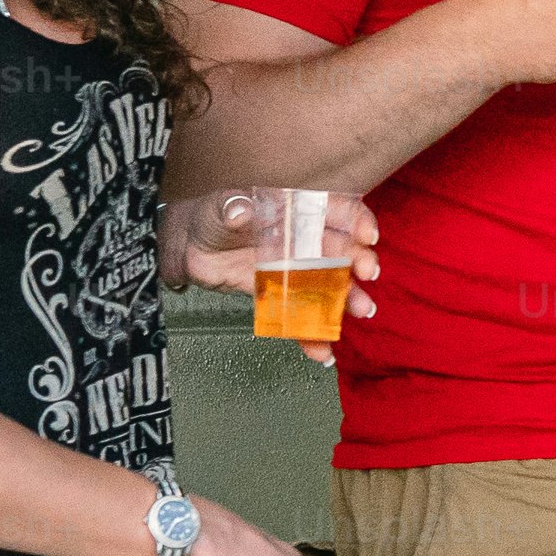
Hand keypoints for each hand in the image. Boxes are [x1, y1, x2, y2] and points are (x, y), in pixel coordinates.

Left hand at [160, 191, 381, 364]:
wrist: (189, 248)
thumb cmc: (211, 217)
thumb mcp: (219, 207)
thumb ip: (232, 208)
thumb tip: (241, 210)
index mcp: (293, 210)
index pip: (332, 210)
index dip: (354, 219)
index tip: (366, 234)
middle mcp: (301, 239)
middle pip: (339, 249)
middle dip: (358, 260)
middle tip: (366, 274)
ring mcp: (293, 269)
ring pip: (328, 284)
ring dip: (347, 297)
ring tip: (360, 310)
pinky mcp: (279, 295)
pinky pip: (300, 314)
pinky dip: (311, 333)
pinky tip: (322, 348)